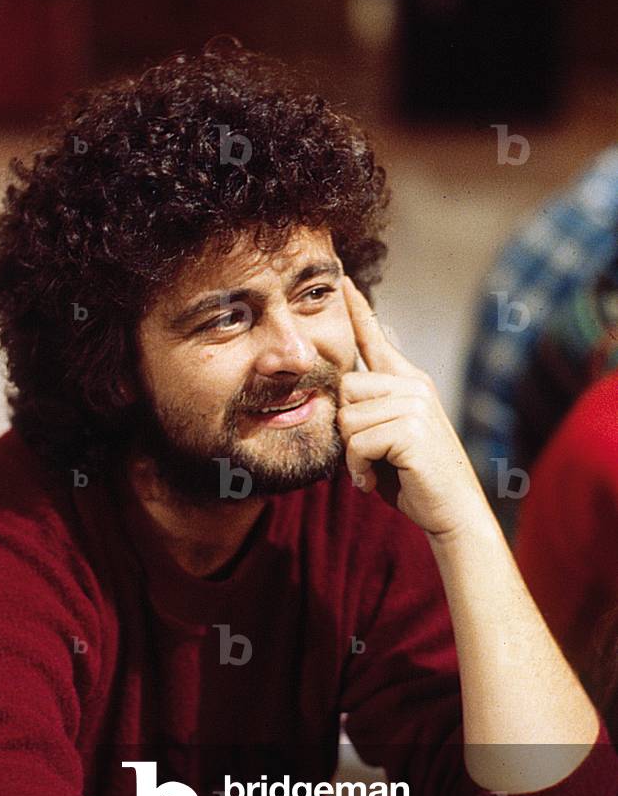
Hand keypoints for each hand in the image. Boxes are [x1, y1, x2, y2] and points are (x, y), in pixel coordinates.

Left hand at [338, 277, 489, 540]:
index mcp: (409, 382)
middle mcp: (414, 386)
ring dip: (352, 455)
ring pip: (347, 419)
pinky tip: (373, 481)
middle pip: (345, 387)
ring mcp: (415, 406)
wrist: (452, 512)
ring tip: (374, 469)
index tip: (343, 283)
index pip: (376, 340)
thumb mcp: (389, 437)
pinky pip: (357, 444)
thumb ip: (371, 410)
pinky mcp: (410, 431)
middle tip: (366, 455)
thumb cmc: (414, 478)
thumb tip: (344, 389)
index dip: (358, 311)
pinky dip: (358, 469)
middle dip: (345, 427)